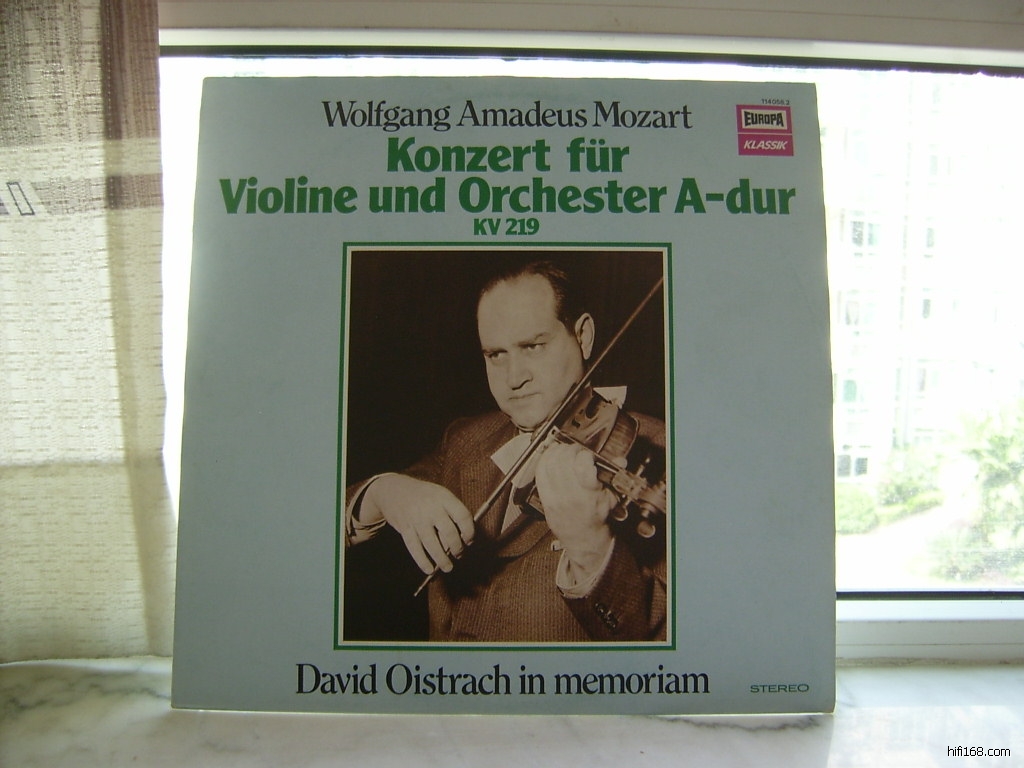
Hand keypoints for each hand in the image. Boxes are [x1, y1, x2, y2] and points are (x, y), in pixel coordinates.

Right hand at [362, 475, 473, 573]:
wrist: (393, 490)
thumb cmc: (423, 496)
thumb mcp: (440, 495)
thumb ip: (452, 512)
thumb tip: (463, 538)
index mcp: (443, 497)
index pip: (462, 516)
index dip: (469, 531)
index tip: (469, 540)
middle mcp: (431, 508)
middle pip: (449, 533)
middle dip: (457, 548)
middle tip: (459, 554)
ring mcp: (417, 519)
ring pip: (432, 544)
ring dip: (442, 559)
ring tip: (448, 567)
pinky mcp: (405, 528)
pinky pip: (415, 548)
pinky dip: (423, 561)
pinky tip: (429, 569)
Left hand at [534, 441, 615, 572]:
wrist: (583, 538)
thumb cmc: (597, 518)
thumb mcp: (612, 498)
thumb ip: (615, 477)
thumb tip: (620, 461)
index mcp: (589, 495)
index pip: (582, 465)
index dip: (585, 454)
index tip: (588, 455)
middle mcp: (571, 496)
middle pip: (564, 461)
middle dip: (571, 450)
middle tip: (576, 450)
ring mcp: (556, 498)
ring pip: (550, 464)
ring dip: (557, 452)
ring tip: (564, 451)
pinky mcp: (545, 499)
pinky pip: (540, 473)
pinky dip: (544, 460)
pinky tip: (551, 456)